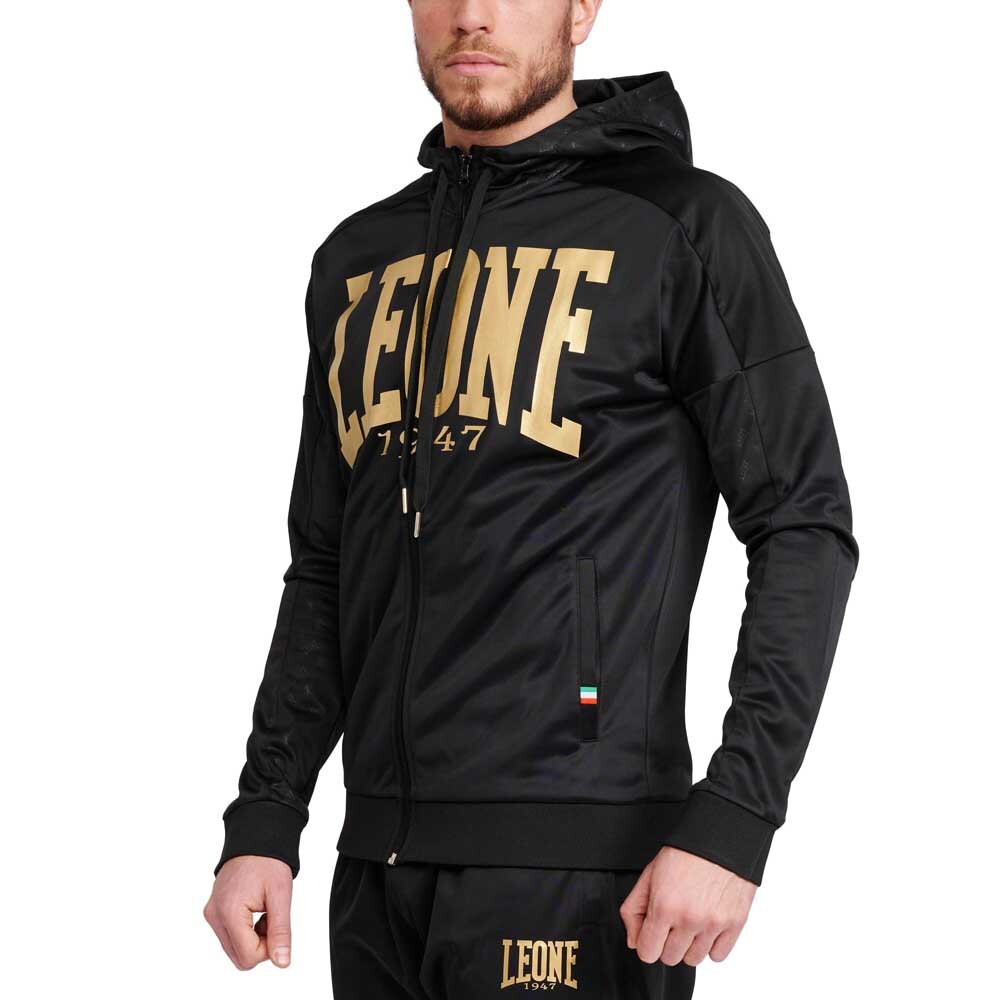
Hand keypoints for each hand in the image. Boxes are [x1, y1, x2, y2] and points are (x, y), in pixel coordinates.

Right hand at [203, 855, 292, 969]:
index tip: (277, 924)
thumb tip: (282, 962)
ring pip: (234, 948)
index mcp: (229, 912)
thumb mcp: (280, 895)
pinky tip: (254, 910)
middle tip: (271, 917)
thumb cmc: (268, 861)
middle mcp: (214, 916)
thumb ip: (281, 931)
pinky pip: (229, 936)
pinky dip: (245, 930)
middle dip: (260, 944)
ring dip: (253, 937)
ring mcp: (211, 914)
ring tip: (263, 910)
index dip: (269, 947)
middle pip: (239, 957)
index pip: (248, 956)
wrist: (255, 838)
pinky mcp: (213, 911)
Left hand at [619, 846, 756, 966]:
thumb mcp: (649, 875)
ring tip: (691, 920)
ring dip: (689, 945)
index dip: (647, 943)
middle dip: (667, 943)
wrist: (720, 838)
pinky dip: (711, 945)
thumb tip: (634, 941)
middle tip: (673, 920)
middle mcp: (689, 919)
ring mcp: (713, 924)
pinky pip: (718, 956)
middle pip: (670, 958)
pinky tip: (707, 924)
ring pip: (693, 960)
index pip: (647, 952)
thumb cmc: (684, 853)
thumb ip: (634, 909)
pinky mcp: (735, 924)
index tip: (652, 932)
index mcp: (664, 906)